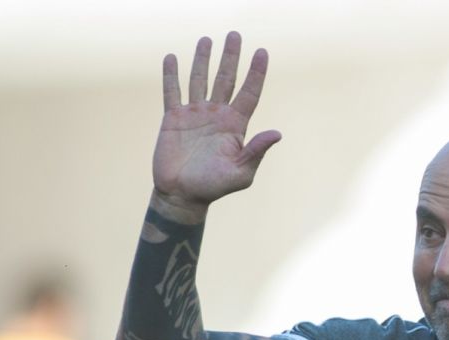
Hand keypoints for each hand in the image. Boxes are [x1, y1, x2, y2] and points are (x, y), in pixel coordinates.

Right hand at [152, 32, 280, 211]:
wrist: (182, 195)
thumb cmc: (214, 187)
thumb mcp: (240, 172)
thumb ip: (256, 151)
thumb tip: (277, 133)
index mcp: (235, 126)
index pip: (249, 93)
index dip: (256, 73)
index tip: (262, 51)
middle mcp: (216, 115)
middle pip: (225, 79)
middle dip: (230, 57)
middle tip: (235, 34)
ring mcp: (194, 115)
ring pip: (199, 80)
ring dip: (203, 60)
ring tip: (207, 40)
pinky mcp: (173, 119)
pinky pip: (172, 92)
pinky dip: (171, 75)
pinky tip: (172, 57)